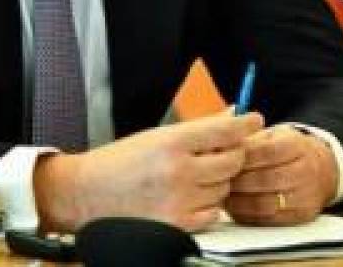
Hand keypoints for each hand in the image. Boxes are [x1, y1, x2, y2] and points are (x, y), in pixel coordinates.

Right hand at [34, 112, 263, 232]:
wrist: (87, 193)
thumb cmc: (119, 162)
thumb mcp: (155, 136)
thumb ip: (195, 130)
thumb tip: (229, 117)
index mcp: (171, 141)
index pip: (224, 130)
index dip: (245, 125)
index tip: (255, 120)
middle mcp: (179, 170)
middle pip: (232, 161)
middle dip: (233, 155)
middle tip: (223, 152)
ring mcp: (180, 199)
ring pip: (224, 188)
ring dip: (218, 182)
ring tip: (194, 177)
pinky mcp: (178, 224)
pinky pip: (213, 214)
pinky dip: (208, 206)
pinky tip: (190, 197)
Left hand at [224, 124, 337, 224]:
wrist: (322, 169)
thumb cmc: (288, 149)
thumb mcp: (274, 135)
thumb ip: (249, 137)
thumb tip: (222, 139)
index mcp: (297, 146)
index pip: (266, 152)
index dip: (241, 157)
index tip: (223, 159)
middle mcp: (305, 171)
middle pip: (264, 179)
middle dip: (237, 181)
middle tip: (216, 180)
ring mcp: (306, 196)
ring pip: (265, 203)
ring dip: (238, 201)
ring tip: (222, 194)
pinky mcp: (302, 216)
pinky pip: (269, 220)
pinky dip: (247, 214)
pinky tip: (235, 206)